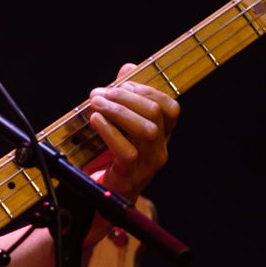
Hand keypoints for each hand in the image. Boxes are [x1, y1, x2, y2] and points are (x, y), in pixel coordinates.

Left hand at [86, 63, 178, 197]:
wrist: (98, 198)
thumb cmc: (109, 158)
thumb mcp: (118, 124)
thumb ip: (124, 97)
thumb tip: (128, 67)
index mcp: (161, 136)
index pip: (170, 107)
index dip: (147, 90)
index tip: (120, 84)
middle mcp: (159, 149)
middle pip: (156, 113)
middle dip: (126, 97)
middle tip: (99, 93)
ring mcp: (147, 164)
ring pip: (146, 130)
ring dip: (118, 111)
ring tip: (95, 103)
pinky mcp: (130, 176)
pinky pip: (127, 151)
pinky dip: (109, 131)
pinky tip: (95, 120)